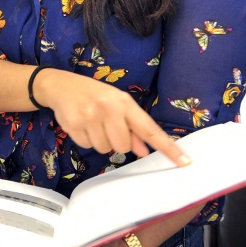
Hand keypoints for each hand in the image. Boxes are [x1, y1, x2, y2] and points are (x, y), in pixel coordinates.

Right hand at [35, 69, 190, 166]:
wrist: (60, 85)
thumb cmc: (93, 94)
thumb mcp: (116, 104)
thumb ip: (132, 127)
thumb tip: (144, 150)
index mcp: (124, 102)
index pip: (150, 129)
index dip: (167, 147)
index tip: (185, 161)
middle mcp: (108, 108)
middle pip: (123, 146)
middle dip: (117, 141)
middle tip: (107, 126)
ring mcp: (89, 117)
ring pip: (105, 148)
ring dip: (100, 140)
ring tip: (92, 123)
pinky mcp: (73, 125)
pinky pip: (87, 146)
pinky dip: (86, 139)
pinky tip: (81, 125)